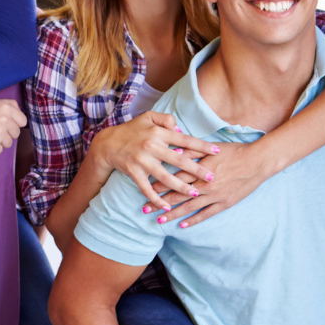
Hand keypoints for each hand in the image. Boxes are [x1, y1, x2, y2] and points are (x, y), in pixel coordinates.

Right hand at [90, 113, 219, 211]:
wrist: (106, 143)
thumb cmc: (130, 130)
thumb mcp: (148, 116)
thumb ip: (167, 119)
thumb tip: (181, 129)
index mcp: (158, 133)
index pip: (185, 139)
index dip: (201, 146)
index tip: (217, 152)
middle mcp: (152, 147)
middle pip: (179, 160)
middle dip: (197, 170)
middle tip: (212, 178)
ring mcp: (142, 161)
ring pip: (166, 177)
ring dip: (181, 187)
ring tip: (195, 194)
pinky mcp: (134, 173)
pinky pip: (147, 189)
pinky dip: (156, 199)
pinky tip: (167, 208)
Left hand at [145, 142, 265, 228]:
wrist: (257, 162)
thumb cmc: (234, 152)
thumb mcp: (211, 148)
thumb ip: (192, 149)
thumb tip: (174, 150)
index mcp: (199, 169)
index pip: (173, 178)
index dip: (158, 185)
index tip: (145, 189)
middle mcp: (204, 185)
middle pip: (177, 195)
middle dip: (159, 203)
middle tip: (144, 210)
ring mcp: (214, 196)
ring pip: (188, 207)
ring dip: (172, 214)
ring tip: (159, 221)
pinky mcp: (224, 203)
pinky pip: (205, 214)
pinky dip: (193, 220)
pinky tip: (182, 225)